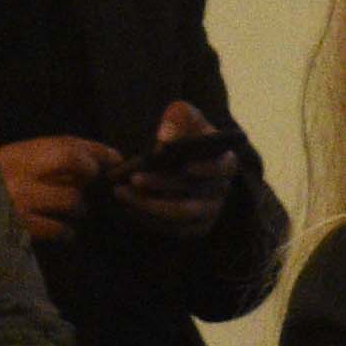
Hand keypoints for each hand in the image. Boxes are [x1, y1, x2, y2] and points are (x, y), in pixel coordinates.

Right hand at [0, 133, 126, 244]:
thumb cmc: (1, 186)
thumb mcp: (20, 163)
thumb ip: (58, 154)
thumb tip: (113, 157)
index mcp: (18, 153)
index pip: (67, 143)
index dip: (97, 152)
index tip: (115, 161)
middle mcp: (17, 170)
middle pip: (70, 158)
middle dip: (91, 171)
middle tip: (93, 183)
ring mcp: (19, 198)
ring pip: (73, 198)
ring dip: (80, 207)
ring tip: (71, 210)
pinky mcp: (20, 226)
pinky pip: (61, 229)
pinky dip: (67, 232)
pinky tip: (62, 231)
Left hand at [107, 100, 240, 233]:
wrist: (179, 159)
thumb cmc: (184, 133)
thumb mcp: (183, 116)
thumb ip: (177, 118)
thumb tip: (165, 139)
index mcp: (224, 162)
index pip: (223, 168)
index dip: (208, 169)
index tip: (186, 167)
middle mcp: (220, 191)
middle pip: (196, 196)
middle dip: (162, 187)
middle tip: (133, 178)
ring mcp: (208, 212)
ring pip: (181, 217)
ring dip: (149, 207)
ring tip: (121, 192)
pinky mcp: (193, 227)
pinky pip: (172, 229)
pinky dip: (148, 219)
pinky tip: (127, 206)